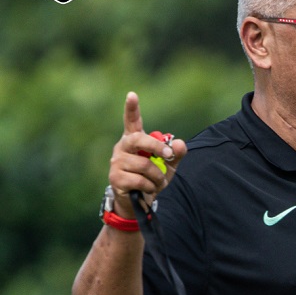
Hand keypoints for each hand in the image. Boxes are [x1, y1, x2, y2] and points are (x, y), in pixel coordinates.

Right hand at [108, 92, 187, 217]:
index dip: (131, 108)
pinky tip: (148, 189)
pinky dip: (151, 186)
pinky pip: (140, 180)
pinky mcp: (115, 178)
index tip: (132, 95)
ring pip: (144, 165)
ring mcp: (117, 162)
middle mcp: (122, 147)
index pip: (132, 121)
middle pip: (139, 140)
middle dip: (156, 147)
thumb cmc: (153, 177)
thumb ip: (176, 153)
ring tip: (157, 181)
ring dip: (158, 176)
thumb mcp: (169, 165)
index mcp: (135, 140)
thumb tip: (180, 144)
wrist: (140, 200)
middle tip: (169, 155)